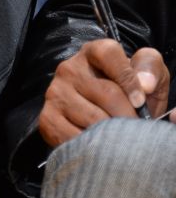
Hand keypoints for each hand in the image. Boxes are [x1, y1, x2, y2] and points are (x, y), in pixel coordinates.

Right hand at [38, 38, 169, 146]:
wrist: (105, 115)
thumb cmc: (130, 92)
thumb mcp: (146, 74)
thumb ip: (150, 68)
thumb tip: (145, 85)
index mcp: (94, 51)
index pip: (109, 56)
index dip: (129, 80)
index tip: (141, 102)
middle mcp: (69, 68)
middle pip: (107, 93)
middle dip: (128, 116)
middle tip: (137, 130)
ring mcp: (55, 93)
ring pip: (93, 119)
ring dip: (113, 134)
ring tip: (121, 138)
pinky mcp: (47, 118)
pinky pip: (73, 137)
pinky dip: (92, 146)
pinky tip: (101, 145)